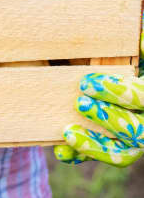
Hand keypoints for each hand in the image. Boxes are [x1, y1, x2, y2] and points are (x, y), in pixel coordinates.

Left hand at [55, 15, 143, 166]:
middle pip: (136, 132)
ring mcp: (134, 137)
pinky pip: (101, 156)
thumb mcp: (139, 51)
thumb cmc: (133, 56)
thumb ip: (142, 47)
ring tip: (67, 133)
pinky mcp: (116, 146)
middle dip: (106, 118)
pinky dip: (82, 156)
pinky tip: (61, 152)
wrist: (126, 81)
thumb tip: (141, 41)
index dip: (116, 92)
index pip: (141, 98)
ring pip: (121, 153)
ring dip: (93, 146)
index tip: (87, 83)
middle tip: (79, 103)